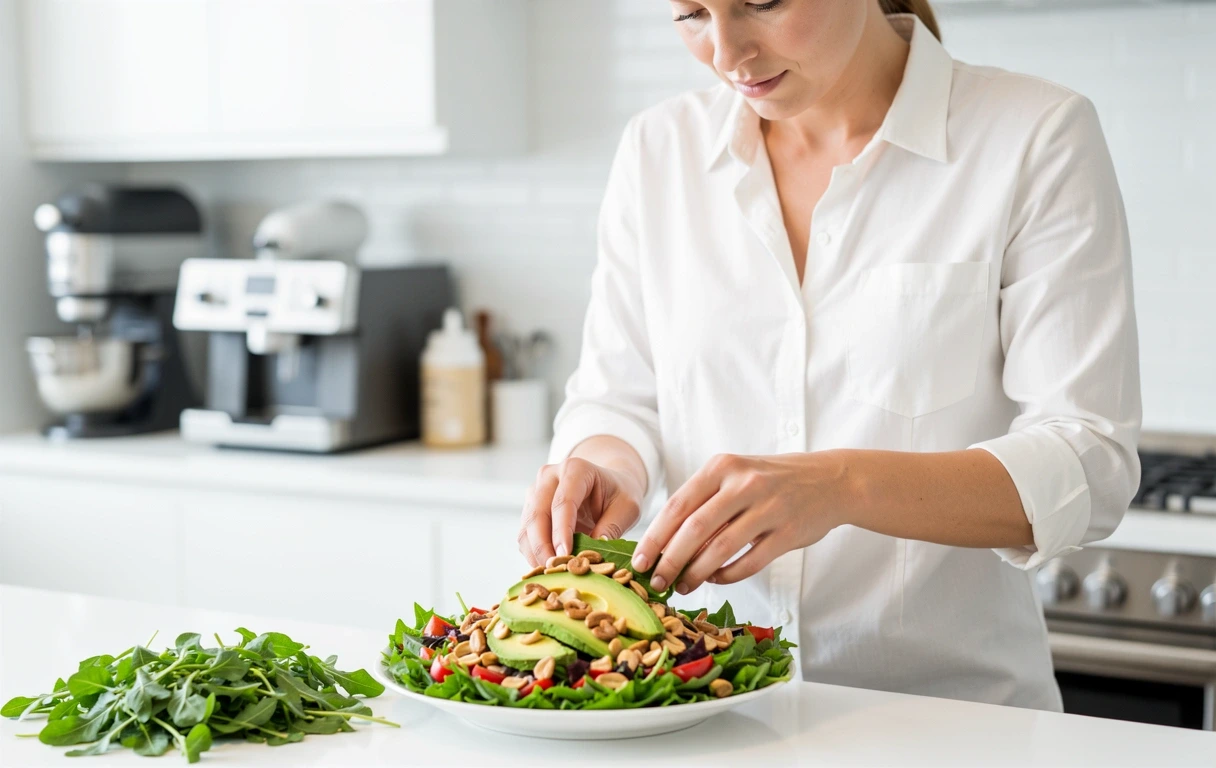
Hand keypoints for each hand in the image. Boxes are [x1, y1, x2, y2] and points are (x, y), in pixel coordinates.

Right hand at [517, 457, 645, 566]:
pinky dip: (532, 554)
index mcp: (575, 469)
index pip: (563, 502)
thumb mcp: (627, 508)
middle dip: (543, 545)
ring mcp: (535, 491)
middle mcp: (549, 476)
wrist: (607, 485)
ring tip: (550, 574)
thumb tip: (594, 553)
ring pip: (526, 526)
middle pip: (537, 513)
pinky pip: (525, 535)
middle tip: (554, 570)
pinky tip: (546, 569)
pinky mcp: (529, 509)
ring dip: (535, 552)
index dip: (561, 530)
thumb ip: (612, 527)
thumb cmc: (618, 494)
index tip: (565, 555)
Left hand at [631, 452, 851, 593]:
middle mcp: (744, 484)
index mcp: (723, 467)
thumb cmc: (771, 481)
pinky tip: (716, 580)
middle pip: (695, 528)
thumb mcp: (735, 475)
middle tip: (656, 581)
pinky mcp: (788, 533)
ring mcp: (769, 508)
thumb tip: (663, 542)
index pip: (678, 505)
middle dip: (670, 560)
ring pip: (721, 548)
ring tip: (682, 586)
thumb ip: (703, 501)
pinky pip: (749, 562)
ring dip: (697, 573)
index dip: (655, 537)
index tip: (639, 561)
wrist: (830, 480)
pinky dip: (728, 576)